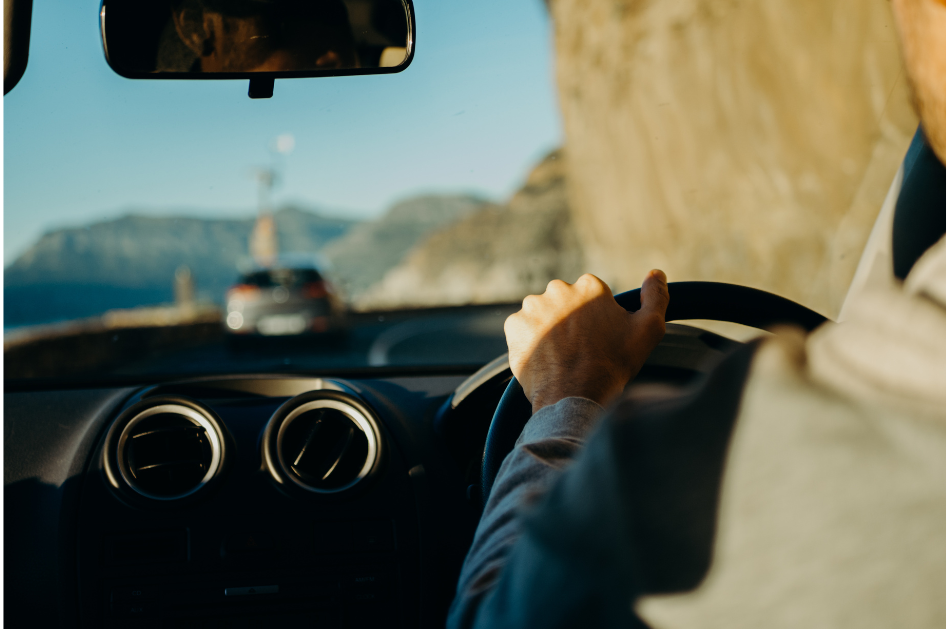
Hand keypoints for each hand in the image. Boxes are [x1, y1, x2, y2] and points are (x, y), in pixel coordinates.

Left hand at [504, 271, 669, 412]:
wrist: (575, 396)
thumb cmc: (613, 364)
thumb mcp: (648, 330)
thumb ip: (656, 297)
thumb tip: (656, 273)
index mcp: (588, 286)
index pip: (590, 297)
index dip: (596, 320)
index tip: (599, 339)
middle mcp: (557, 289)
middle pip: (564, 303)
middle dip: (570, 321)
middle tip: (579, 350)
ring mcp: (532, 307)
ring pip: (542, 315)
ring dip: (549, 329)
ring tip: (561, 356)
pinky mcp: (514, 326)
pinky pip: (522, 330)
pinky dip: (530, 341)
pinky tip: (545, 358)